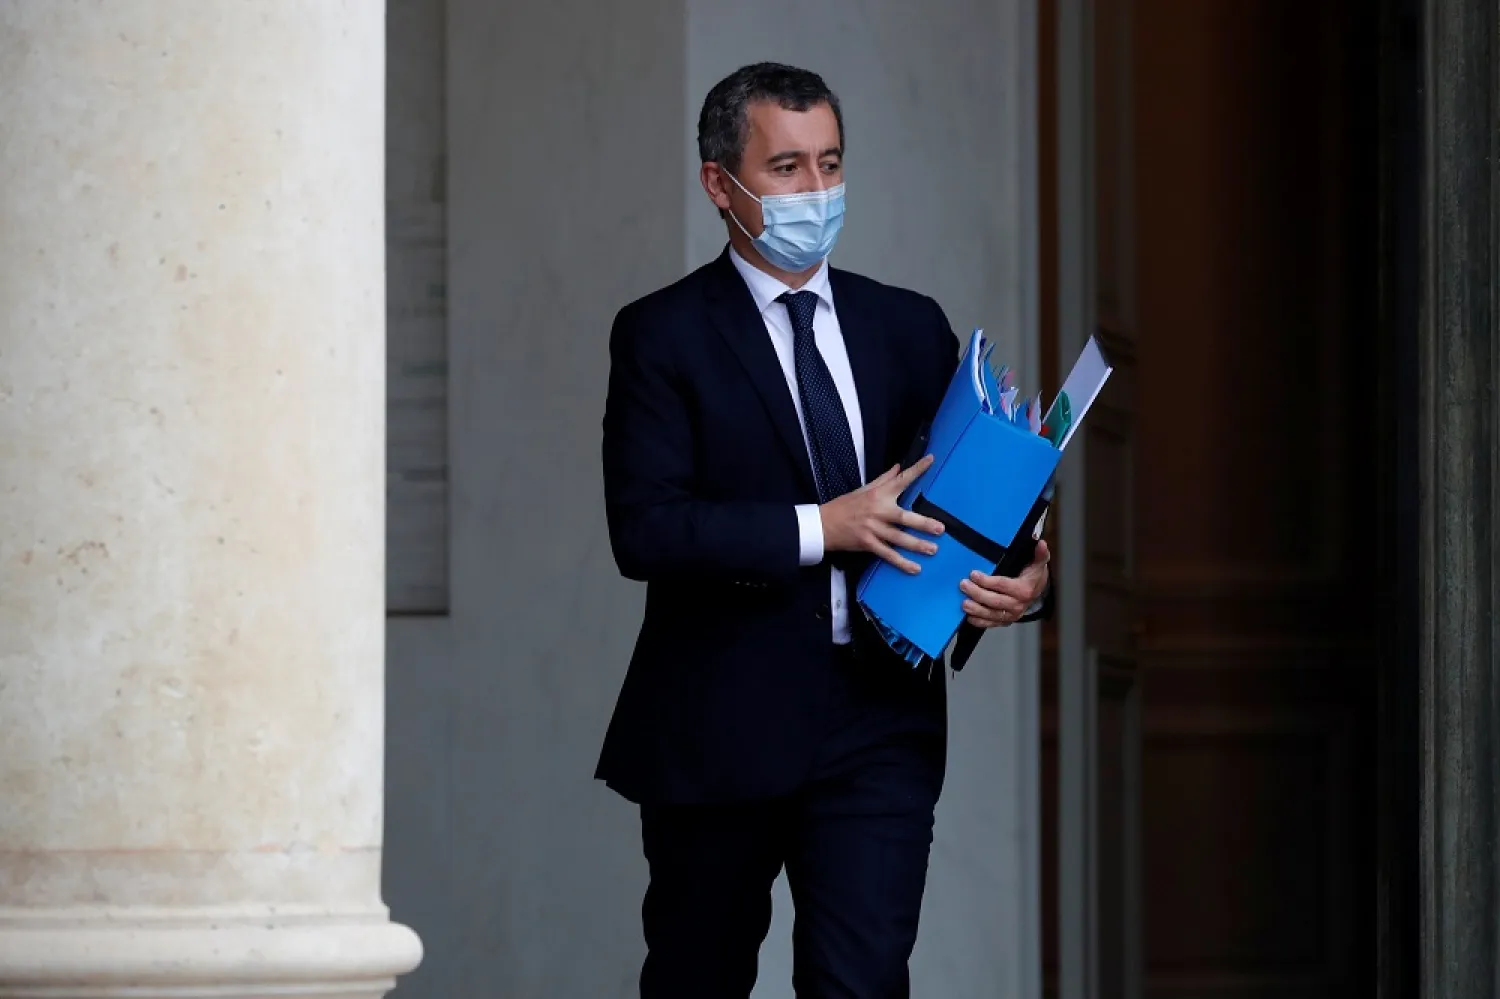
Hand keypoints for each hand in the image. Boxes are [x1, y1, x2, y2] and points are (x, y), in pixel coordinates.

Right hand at [819, 455, 945, 573]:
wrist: (822, 524)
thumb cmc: (844, 506)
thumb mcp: (863, 490)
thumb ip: (883, 480)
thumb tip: (898, 467)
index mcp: (877, 494)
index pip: (900, 479)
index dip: (916, 470)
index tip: (930, 460)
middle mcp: (877, 511)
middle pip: (903, 517)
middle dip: (923, 523)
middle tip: (940, 528)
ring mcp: (872, 529)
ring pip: (898, 538)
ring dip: (916, 545)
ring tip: (933, 550)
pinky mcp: (867, 544)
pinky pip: (887, 554)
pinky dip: (901, 562)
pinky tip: (915, 568)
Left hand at [959, 540, 1050, 627]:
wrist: (1037, 591)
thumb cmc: (1033, 575)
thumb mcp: (1038, 563)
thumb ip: (1040, 553)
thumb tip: (1041, 543)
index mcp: (1025, 589)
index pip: (1003, 585)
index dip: (987, 581)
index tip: (973, 574)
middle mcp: (1018, 604)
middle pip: (995, 601)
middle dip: (978, 594)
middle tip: (964, 585)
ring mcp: (1012, 614)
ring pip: (992, 614)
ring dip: (977, 610)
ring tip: (964, 604)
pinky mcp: (1006, 620)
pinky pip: (992, 623)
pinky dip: (980, 622)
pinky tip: (970, 617)